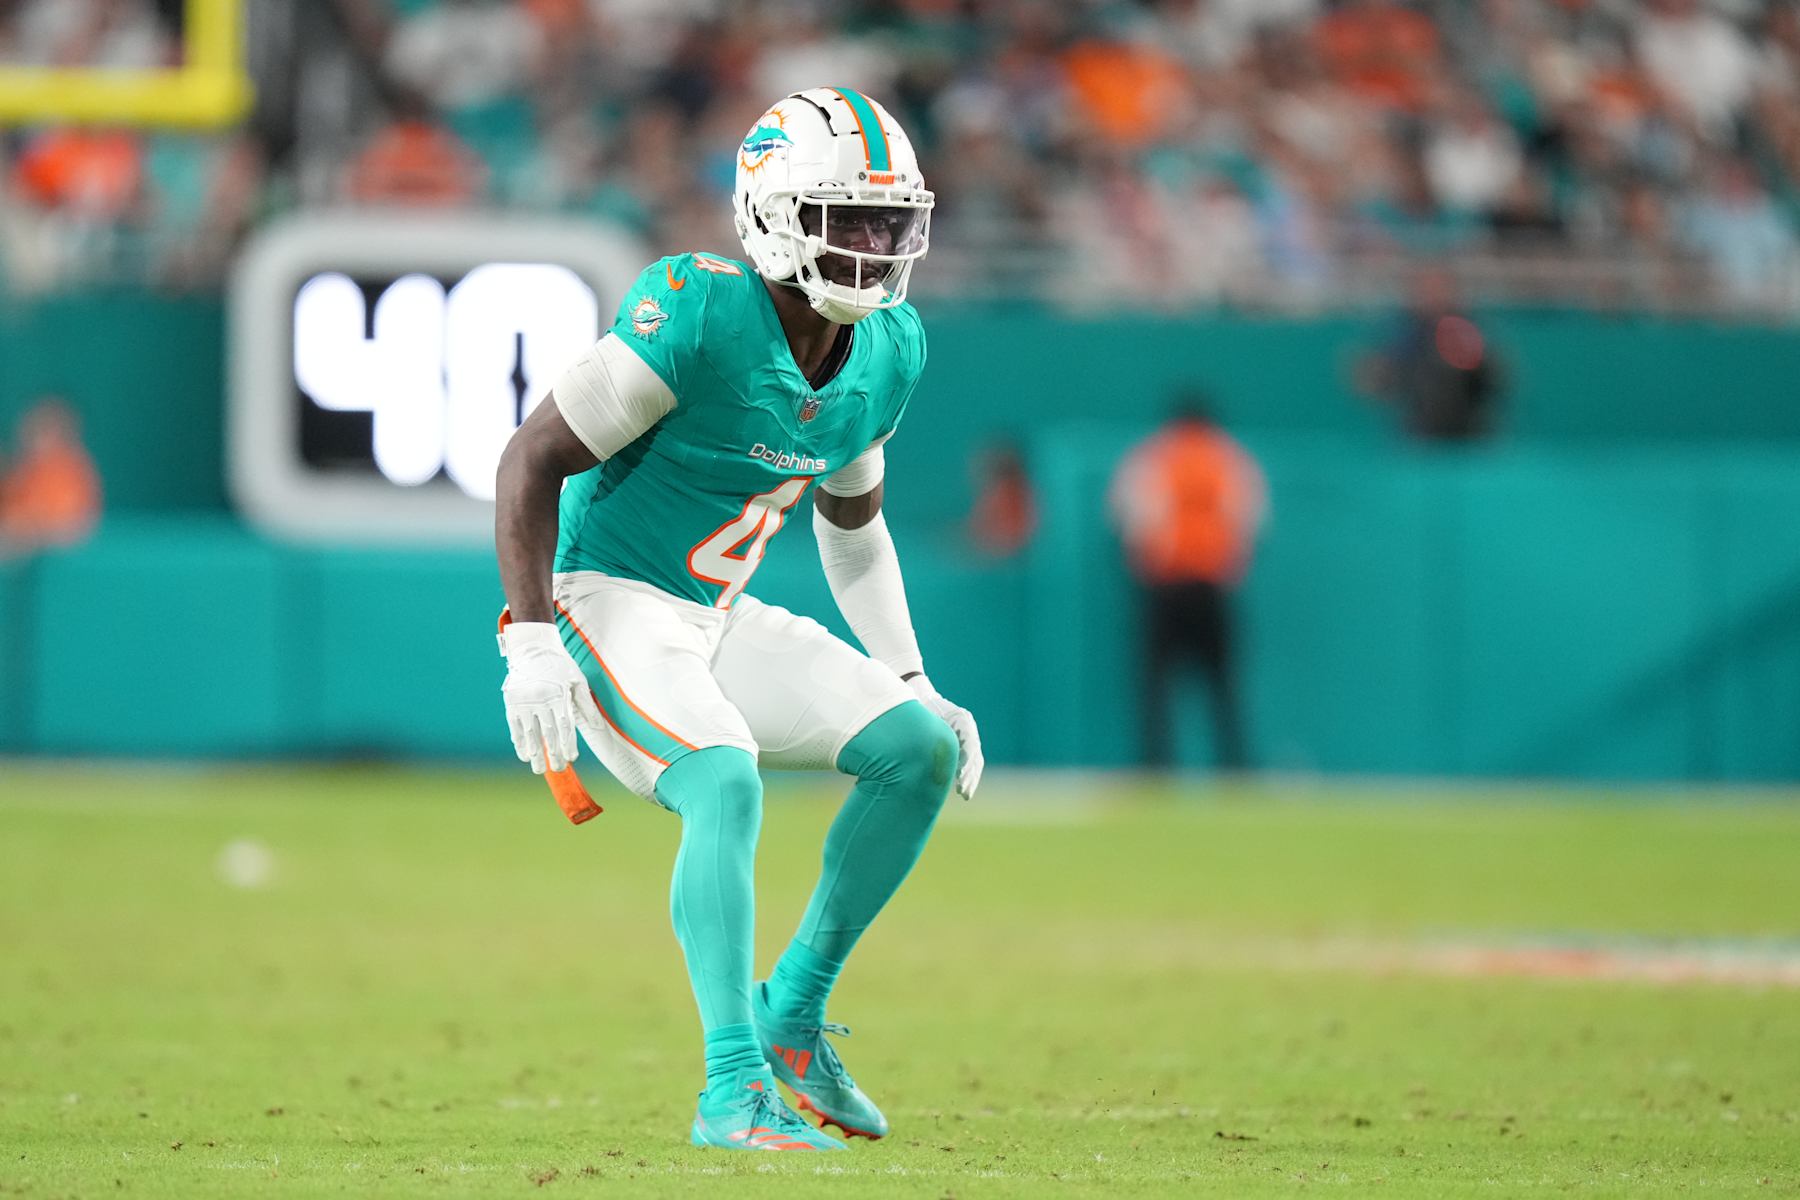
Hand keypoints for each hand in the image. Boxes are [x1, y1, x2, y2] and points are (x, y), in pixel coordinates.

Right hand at [500, 622, 602, 773]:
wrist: (532, 648)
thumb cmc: (560, 666)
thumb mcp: (577, 681)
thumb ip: (587, 705)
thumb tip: (598, 728)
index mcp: (559, 694)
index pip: (565, 725)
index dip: (569, 744)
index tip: (572, 758)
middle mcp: (541, 699)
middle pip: (549, 733)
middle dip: (554, 754)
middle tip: (560, 769)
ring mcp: (524, 701)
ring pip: (530, 734)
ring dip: (536, 754)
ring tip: (540, 770)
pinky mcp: (511, 702)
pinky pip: (515, 727)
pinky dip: (519, 743)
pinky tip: (525, 756)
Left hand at [908, 675, 983, 799]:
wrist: (922, 699)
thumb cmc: (920, 708)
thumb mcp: (923, 718)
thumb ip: (928, 735)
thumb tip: (928, 756)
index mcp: (961, 719)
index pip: (969, 743)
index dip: (966, 761)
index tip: (960, 776)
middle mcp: (968, 726)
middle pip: (974, 754)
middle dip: (970, 775)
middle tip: (963, 792)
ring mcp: (968, 734)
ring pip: (974, 760)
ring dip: (970, 778)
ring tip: (965, 794)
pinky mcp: (964, 742)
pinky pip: (969, 761)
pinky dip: (966, 775)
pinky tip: (962, 788)